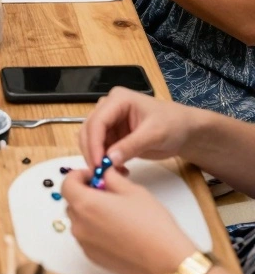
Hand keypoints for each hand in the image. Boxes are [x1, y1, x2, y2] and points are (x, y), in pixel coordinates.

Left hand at [63, 166, 196, 273]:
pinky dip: (95, 229)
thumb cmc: (152, 224)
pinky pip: (87, 237)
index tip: (94, 175)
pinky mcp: (94, 258)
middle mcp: (80, 226)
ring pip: (79, 220)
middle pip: (72, 202)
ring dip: (90, 211)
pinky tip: (118, 229)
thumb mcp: (132, 190)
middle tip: (107, 191)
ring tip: (114, 210)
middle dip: (85, 193)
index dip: (79, 176)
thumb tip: (104, 172)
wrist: (166, 261)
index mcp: (85, 205)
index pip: (67, 184)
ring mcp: (85, 245)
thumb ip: (111, 177)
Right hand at [80, 88, 197, 168]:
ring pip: (91, 141)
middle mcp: (109, 108)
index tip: (98, 164)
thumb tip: (109, 159)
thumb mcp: (154, 134)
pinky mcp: (113, 135)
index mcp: (118, 99)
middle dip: (92, 152)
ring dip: (97, 158)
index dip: (94, 142)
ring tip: (112, 173)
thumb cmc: (173, 124)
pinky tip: (118, 171)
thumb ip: (131, 146)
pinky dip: (105, 162)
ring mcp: (110, 122)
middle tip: (100, 173)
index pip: (98, 121)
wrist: (184, 130)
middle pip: (89, 130)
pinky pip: (101, 149)